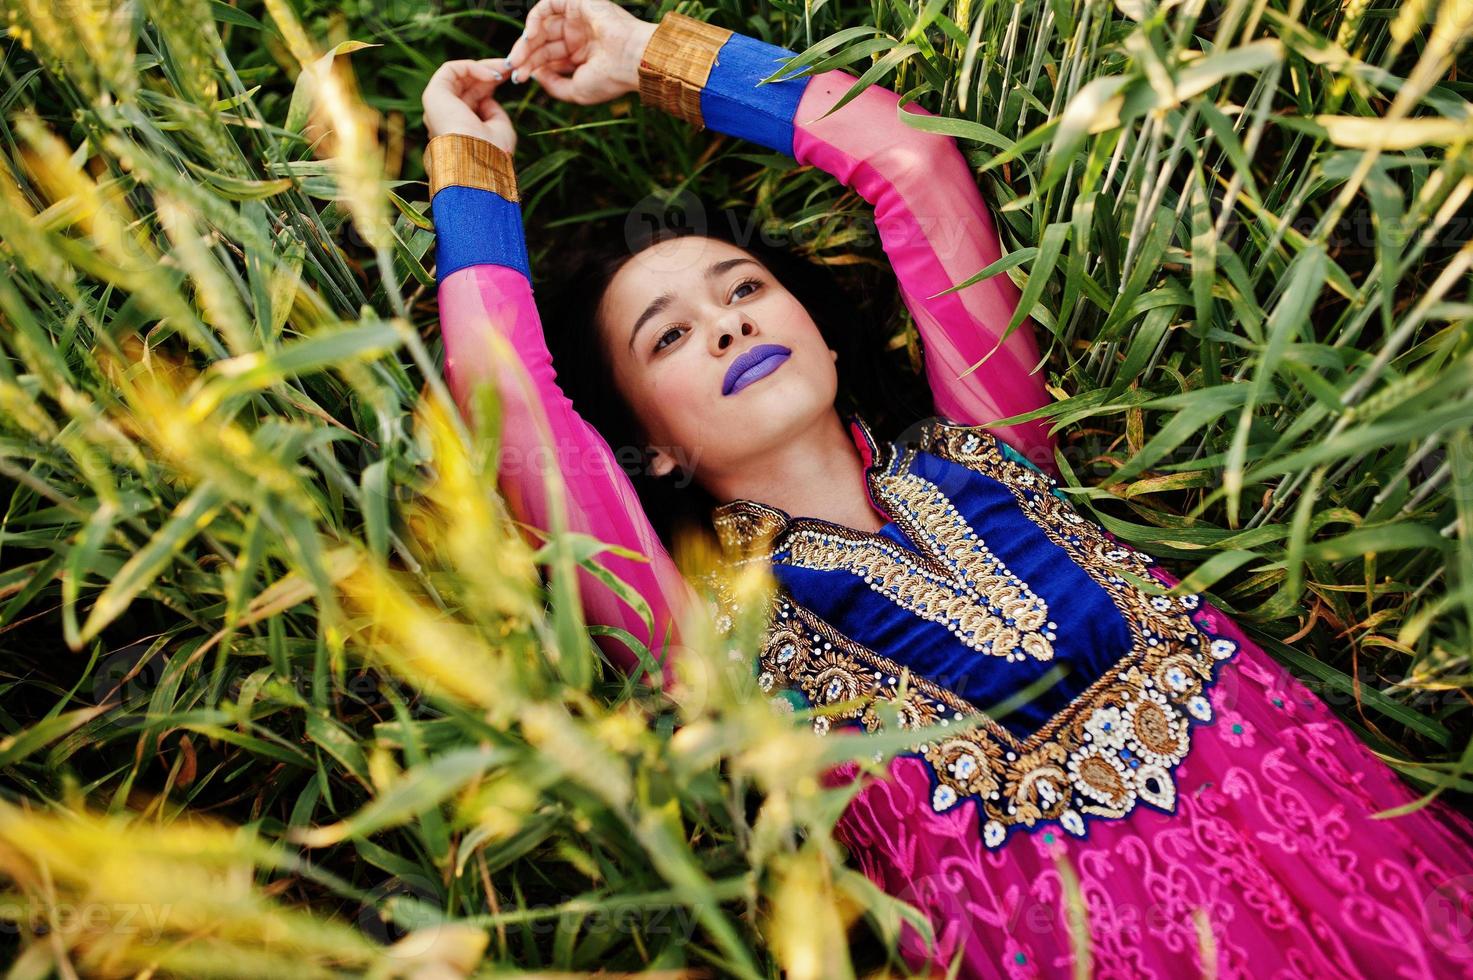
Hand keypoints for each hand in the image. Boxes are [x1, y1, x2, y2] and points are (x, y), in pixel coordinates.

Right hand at [421, 59, 517, 152]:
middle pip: (466, 86)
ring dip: (483, 68)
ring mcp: (438, 106)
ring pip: (459, 76)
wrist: (479, 161)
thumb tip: (488, 98)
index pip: (473, 98)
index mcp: (459, 127)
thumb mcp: (500, 129)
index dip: (491, 84)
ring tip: (504, 68)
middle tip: (510, 66)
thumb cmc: (493, 151)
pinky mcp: (433, 95)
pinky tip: (491, 75)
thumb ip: (493, 111)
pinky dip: (471, 67)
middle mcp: (445, 116)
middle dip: (489, 72)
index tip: (511, 75)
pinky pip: (450, 70)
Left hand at [503, 0, 656, 105]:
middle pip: (542, 44)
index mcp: (581, 56)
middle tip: (513, 69)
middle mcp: (578, 36)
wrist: (630, 60)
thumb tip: (535, 75)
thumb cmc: (608, 79)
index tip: (517, 79)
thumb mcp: (575, 91)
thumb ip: (553, 85)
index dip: (530, 67)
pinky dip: (534, 19)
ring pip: (541, 27)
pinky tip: (529, 36)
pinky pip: (547, 6)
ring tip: (518, 58)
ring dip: (526, 42)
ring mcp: (577, 19)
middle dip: (525, 56)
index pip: (548, 58)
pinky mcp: (577, 3)